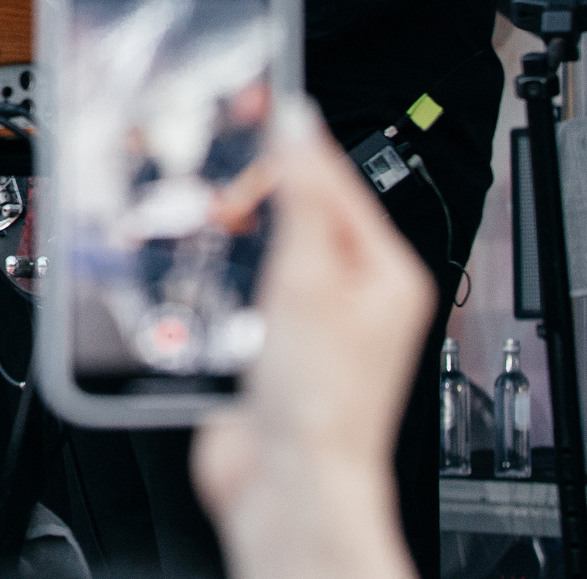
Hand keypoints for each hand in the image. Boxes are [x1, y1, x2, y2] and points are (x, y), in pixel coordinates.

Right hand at [192, 107, 426, 578]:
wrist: (286, 480)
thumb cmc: (323, 401)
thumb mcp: (310, 277)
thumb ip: (304, 198)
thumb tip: (299, 126)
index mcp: (386, 274)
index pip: (341, 184)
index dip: (297, 146)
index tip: (259, 106)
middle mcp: (354, 297)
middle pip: (302, 216)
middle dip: (259, 193)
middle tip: (222, 168)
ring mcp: (310, 324)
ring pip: (266, 252)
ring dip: (235, 236)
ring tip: (209, 217)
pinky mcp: (269, 349)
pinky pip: (241, 291)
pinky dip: (219, 276)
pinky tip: (200, 270)